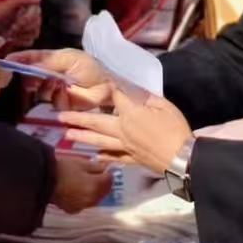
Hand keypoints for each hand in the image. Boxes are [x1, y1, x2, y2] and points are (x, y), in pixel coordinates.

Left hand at [0, 0, 42, 48]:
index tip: (14, 22)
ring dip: (20, 35)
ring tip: (10, 32)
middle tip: (10, 28)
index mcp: (32, 8)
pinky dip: (20, 41)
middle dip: (21, 29)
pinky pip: (30, 42)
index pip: (35, 17)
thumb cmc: (0, 11)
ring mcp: (32, 28)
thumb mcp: (10, 3)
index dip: (25, 21)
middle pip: (35, 27)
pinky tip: (12, 38)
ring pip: (33, 35)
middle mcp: (35, 17)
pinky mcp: (28, 38)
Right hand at [8, 48, 111, 110]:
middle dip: (32, 77)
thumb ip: (48, 61)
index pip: (33, 58)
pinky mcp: (64, 105)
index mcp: (55, 59)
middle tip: (34, 79)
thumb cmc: (91, 68)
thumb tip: (28, 64)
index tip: (6, 61)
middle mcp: (53, 74)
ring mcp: (58, 90)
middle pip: (33, 76)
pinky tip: (67, 93)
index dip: (20, 59)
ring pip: (41, 92)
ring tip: (59, 84)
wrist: (109, 87)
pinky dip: (59, 98)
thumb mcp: (70, 59)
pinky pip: (53, 103)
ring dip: (48, 88)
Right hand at [51, 157, 113, 213]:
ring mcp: (82, 206)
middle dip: (103, 184)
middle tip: (98, 175)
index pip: (109, 180)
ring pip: (95, 200)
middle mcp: (91, 199)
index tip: (104, 169)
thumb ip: (96, 167)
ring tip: (87, 183)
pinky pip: (84, 204)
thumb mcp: (81, 162)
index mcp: (95, 186)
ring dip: (95, 192)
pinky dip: (85, 198)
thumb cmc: (62, 168)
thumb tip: (106, 168)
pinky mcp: (72, 210)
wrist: (42, 179)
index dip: (108, 173)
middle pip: (103, 192)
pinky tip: (78, 191)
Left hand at [60, 83, 193, 175]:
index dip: (105, 88)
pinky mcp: (131, 159)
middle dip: (78, 119)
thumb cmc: (175, 129)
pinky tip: (95, 157)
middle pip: (96, 122)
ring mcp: (125, 146)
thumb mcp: (163, 105)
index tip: (97, 83)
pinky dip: (104, 157)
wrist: (182, 158)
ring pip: (99, 141)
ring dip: (82, 137)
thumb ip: (146, 97)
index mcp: (130, 113)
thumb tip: (134, 91)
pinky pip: (114, 157)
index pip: (113, 97)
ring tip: (67, 135)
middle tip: (60, 117)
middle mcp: (122, 130)